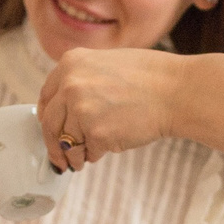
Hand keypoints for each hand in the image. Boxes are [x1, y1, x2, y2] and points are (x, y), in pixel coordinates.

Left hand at [36, 47, 189, 172]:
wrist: (176, 91)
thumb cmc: (151, 77)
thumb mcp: (106, 63)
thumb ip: (83, 79)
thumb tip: (66, 108)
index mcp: (71, 63)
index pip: (46, 97)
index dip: (47, 117)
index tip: (50, 130)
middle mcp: (71, 84)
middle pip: (50, 124)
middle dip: (54, 145)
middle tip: (60, 158)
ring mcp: (82, 110)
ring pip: (66, 142)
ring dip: (74, 155)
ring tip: (81, 161)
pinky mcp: (96, 133)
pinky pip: (88, 152)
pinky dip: (96, 155)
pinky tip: (110, 148)